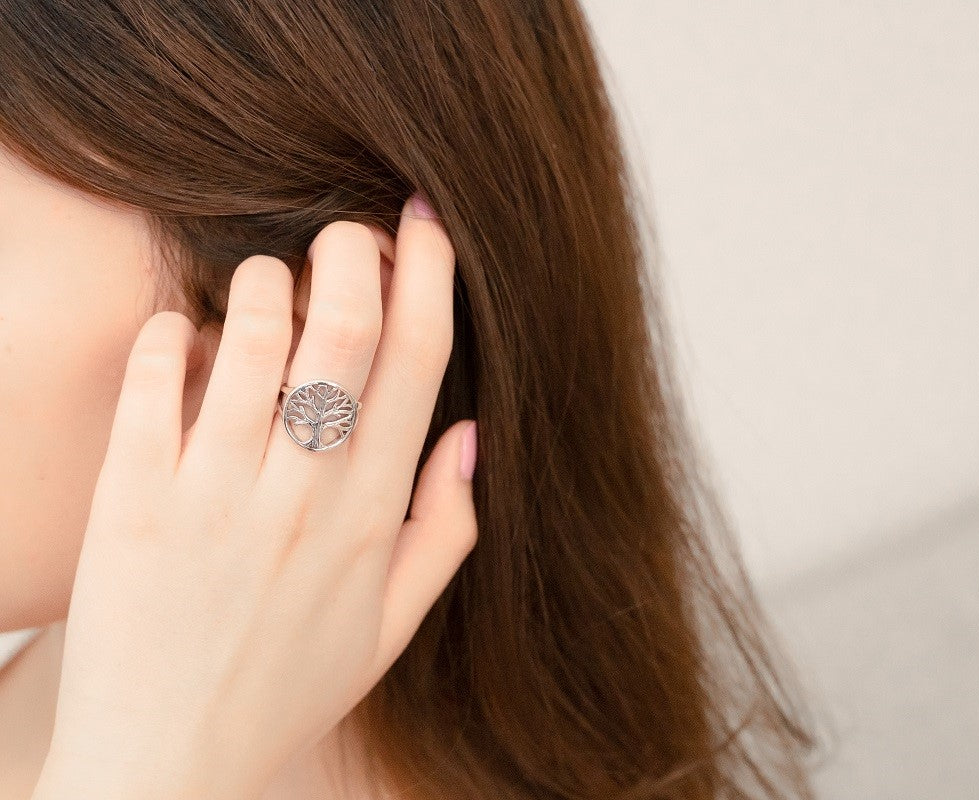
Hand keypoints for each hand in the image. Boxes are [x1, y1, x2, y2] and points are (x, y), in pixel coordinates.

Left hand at [32, 194, 477, 799]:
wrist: (165, 768)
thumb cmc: (284, 689)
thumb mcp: (391, 626)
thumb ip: (445, 528)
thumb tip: (472, 434)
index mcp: (372, 518)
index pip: (417, 365)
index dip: (430, 275)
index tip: (427, 222)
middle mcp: (302, 496)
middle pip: (343, 332)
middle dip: (355, 250)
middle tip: (352, 228)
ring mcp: (214, 496)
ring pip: (253, 340)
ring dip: (267, 282)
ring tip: (271, 279)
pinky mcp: (132, 502)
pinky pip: (153, 384)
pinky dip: (172, 334)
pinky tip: (185, 330)